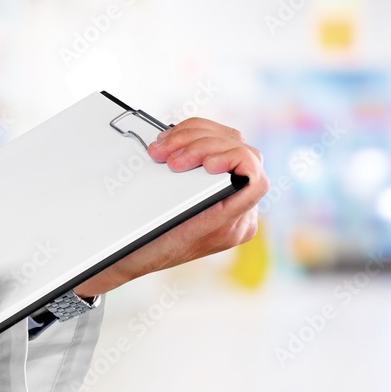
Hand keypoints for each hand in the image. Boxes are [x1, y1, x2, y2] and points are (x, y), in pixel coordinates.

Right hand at [75, 117, 268, 297]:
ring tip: (164, 148)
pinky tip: (170, 143)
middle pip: (239, 151)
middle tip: (170, 157)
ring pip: (227, 140)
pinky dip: (190, 137)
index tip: (206, 163)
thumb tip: (214, 164)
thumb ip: (203, 200)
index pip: (256, 179)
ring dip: (192, 136)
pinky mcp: (213, 178)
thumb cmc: (150, 246)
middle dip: (201, 144)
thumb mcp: (173, 226)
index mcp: (236, 224)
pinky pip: (215, 144)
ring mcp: (229, 192)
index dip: (235, 161)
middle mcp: (239, 208)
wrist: (134, 255)